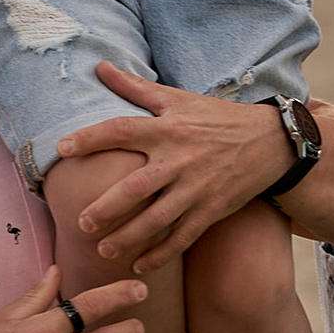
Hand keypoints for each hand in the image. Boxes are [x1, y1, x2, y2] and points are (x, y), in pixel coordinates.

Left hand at [49, 65, 292, 267]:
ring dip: (129, 237)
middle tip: (82, 223)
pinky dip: (161, 254)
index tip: (62, 148)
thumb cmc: (217, 118)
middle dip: (107, 208)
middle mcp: (180, 159)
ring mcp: (197, 188)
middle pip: (136, 187)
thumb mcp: (178, 98)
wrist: (270, 142)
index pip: (122, 130)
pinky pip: (183, 236)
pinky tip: (140, 266)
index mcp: (167, 129)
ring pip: (157, 219)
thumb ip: (135, 87)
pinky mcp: (212, 209)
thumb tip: (99, 66)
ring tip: (104, 250)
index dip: (91, 138)